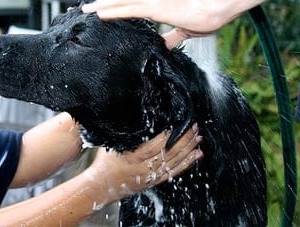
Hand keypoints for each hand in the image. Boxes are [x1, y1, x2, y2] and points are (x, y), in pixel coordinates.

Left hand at [82, 0, 223, 47]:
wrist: (219, 8)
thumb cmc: (207, 17)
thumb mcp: (185, 29)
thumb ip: (172, 36)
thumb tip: (164, 45)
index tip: (104, 6)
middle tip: (89, 7)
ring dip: (103, 3)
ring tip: (89, 10)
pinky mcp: (157, 7)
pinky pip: (129, 8)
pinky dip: (113, 10)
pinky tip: (102, 14)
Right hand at [84, 124, 202, 202]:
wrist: (102, 186)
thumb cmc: (105, 162)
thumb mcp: (110, 144)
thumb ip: (123, 133)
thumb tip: (133, 114)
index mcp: (131, 158)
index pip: (153, 146)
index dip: (167, 136)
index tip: (177, 125)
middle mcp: (143, 169)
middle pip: (168, 154)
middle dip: (183, 140)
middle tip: (193, 127)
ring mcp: (150, 177)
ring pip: (174, 162)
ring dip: (188, 150)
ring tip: (198, 138)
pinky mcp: (154, 181)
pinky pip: (174, 172)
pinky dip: (186, 163)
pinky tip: (196, 155)